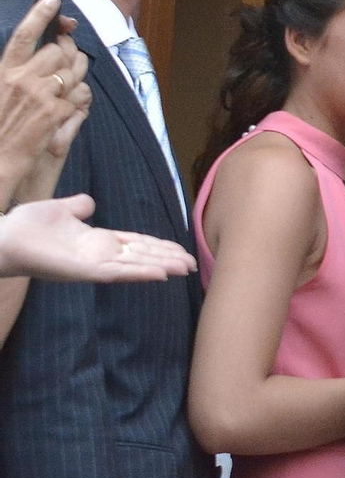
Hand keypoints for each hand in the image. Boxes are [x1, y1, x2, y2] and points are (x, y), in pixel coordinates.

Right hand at [0, 0, 90, 186]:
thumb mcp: (1, 91)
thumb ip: (18, 72)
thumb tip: (40, 56)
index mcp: (4, 70)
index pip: (25, 34)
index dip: (41, 13)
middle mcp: (21, 78)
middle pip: (57, 52)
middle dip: (67, 56)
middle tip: (67, 65)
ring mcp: (39, 95)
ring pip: (71, 73)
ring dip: (75, 80)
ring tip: (64, 92)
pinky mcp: (54, 113)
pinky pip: (77, 98)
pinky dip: (76, 104)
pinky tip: (63, 113)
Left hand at [0, 194, 195, 281]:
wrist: (5, 238)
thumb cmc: (26, 226)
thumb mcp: (59, 209)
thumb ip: (78, 206)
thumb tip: (90, 203)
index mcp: (97, 240)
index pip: (135, 243)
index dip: (158, 246)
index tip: (180, 249)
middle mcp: (100, 255)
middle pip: (142, 255)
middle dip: (168, 258)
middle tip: (194, 264)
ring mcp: (95, 265)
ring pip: (136, 265)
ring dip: (162, 267)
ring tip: (186, 269)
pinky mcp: (87, 272)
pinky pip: (119, 273)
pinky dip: (140, 273)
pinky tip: (160, 274)